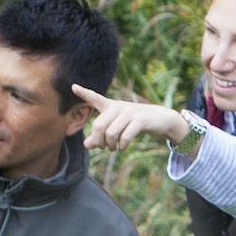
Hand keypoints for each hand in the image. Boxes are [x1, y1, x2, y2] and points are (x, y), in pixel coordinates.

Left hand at [71, 85, 193, 152]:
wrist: (161, 119)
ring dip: (111, 145)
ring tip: (114, 148)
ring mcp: (130, 112)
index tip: (73, 87)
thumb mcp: (118, 128)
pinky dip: (122, 145)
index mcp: (112, 106)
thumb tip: (87, 145)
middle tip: (104, 147)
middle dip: (99, 141)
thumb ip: (101, 136)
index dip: (84, 93)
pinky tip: (123, 148)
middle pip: (99, 126)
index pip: (96, 99)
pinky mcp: (140, 120)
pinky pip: (125, 136)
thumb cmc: (136, 123)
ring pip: (111, 133)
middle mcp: (119, 107)